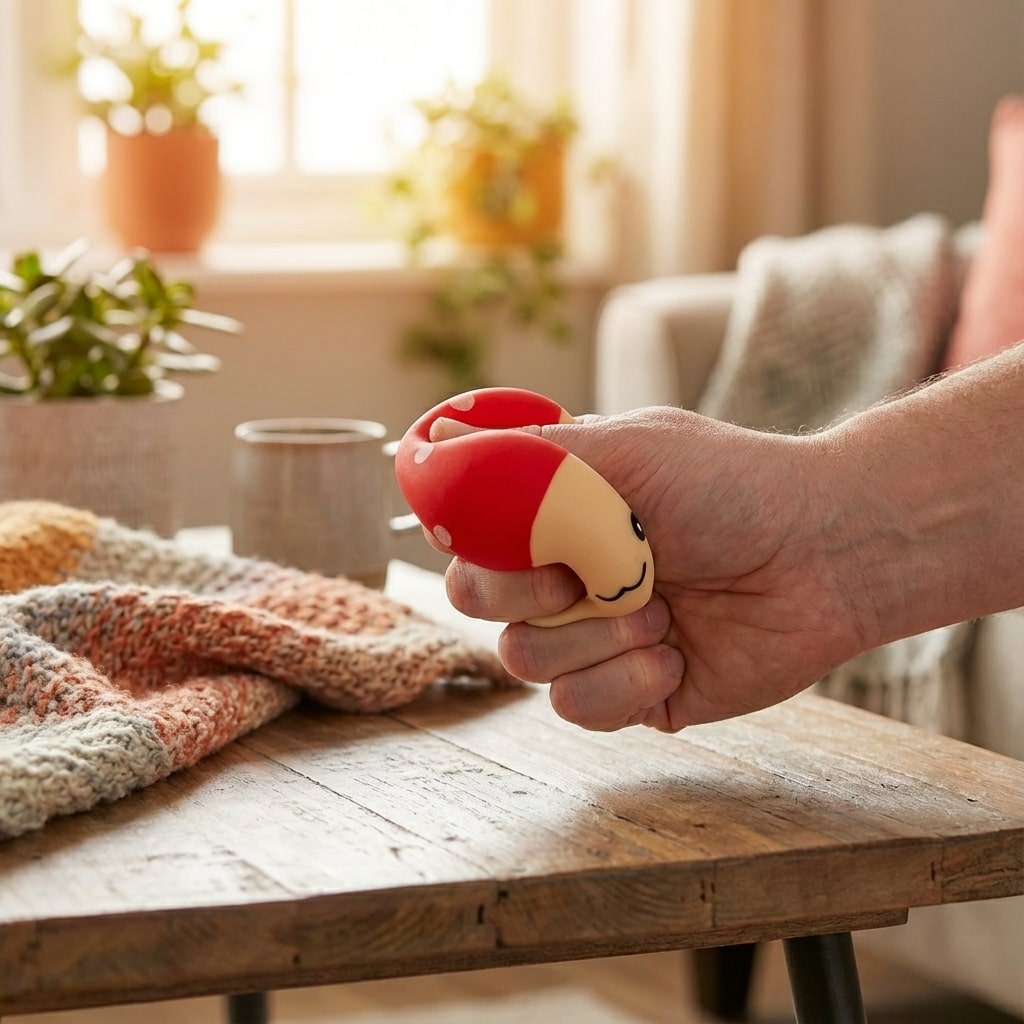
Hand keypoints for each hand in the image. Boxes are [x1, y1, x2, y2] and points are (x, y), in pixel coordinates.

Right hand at [442, 407, 871, 731]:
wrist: (822, 553)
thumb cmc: (732, 485)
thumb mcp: (629, 446)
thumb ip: (533, 456)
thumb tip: (441, 451)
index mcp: (557, 517)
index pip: (469, 541)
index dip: (477, 549)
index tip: (520, 542)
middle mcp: (566, 577)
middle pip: (479, 604)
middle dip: (529, 595)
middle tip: (585, 576)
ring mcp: (596, 636)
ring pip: (525, 661)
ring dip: (594, 635)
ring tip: (660, 609)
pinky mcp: (631, 692)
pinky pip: (578, 706)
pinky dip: (624, 680)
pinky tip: (676, 653)